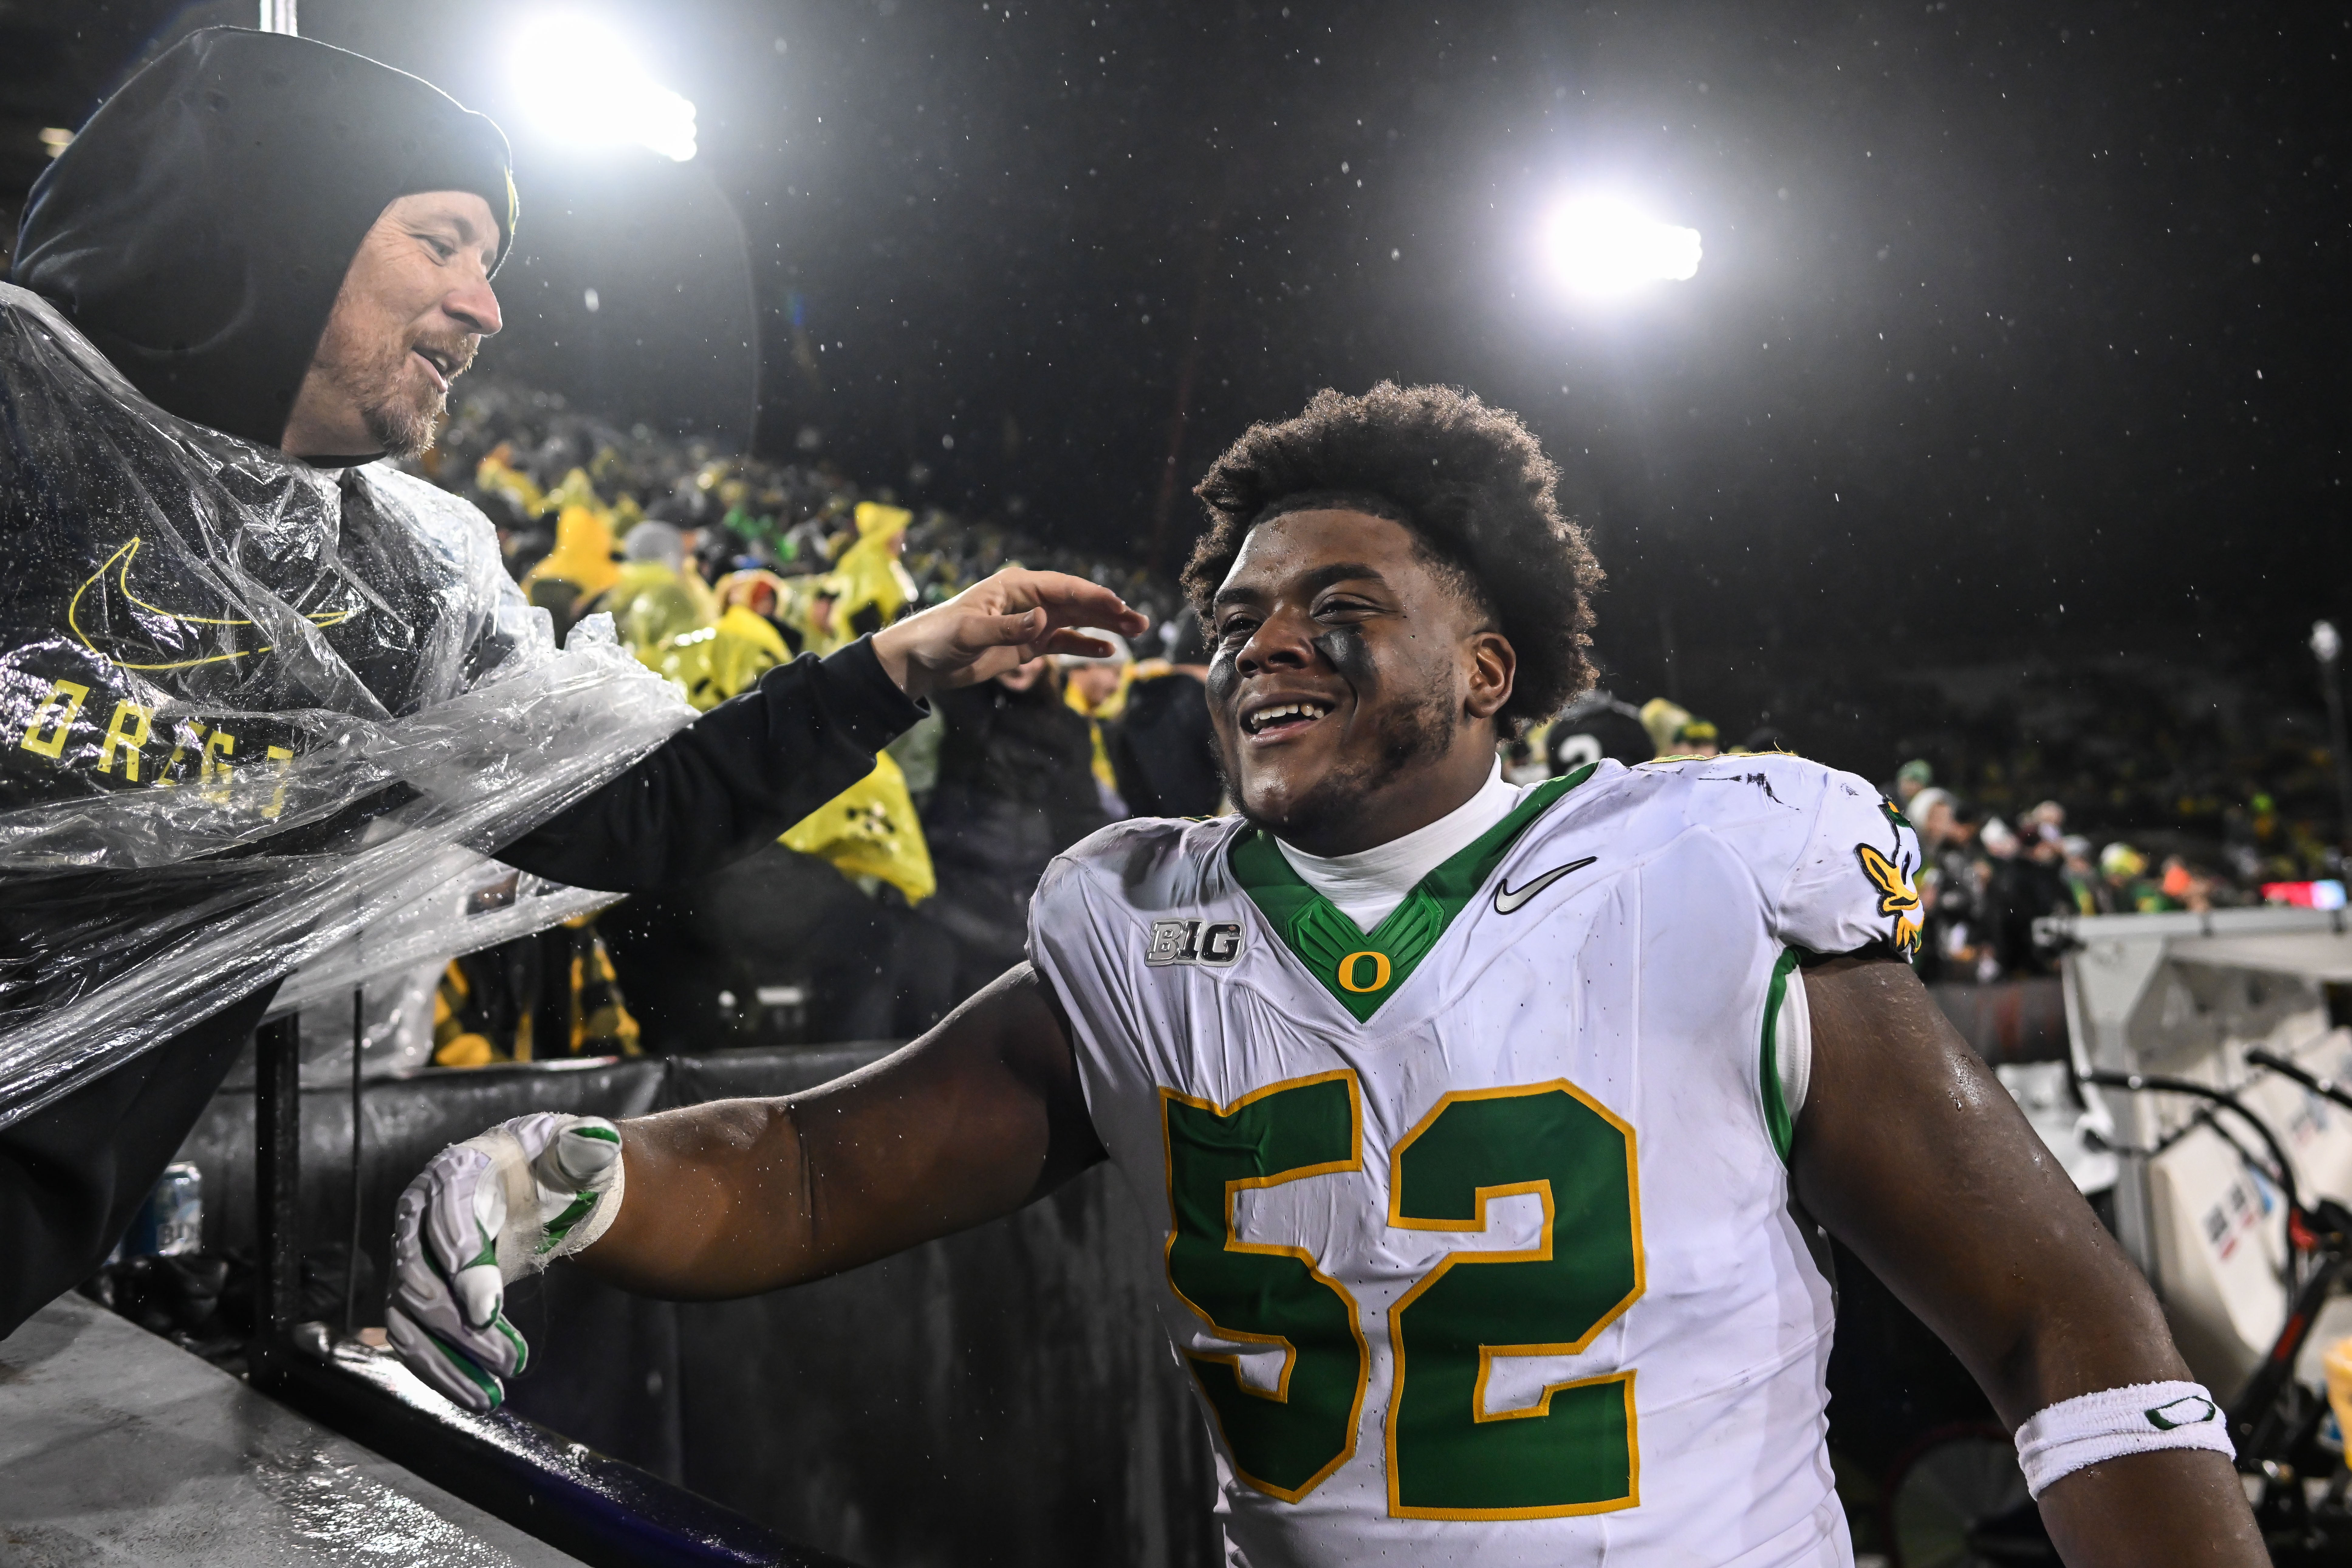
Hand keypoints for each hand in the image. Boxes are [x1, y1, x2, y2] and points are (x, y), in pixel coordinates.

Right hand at [386, 1112, 626, 1411]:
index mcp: (456, 1170)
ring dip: (446, 1359)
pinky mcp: (419, 1292)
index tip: (488, 1309)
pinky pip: (413, 1337)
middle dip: (461, 1325)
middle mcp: (420, 1213)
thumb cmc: (551, 1163)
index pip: (446, 1214)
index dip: (463, 1260)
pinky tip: (475, 1393)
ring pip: (411, 1316)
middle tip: (510, 1359)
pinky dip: (439, 1369)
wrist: (531, 1181)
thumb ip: (583, 1149)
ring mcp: (413, 1256)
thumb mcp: (572, 1149)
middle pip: (422, 1276)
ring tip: (490, 1394)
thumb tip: (596, 1145)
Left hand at [870, 568, 1150, 699]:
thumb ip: (1007, 627)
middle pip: (1076, 601)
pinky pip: (1063, 642)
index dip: (1092, 596)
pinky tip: (1107, 651)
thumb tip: (1042, 620)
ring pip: (1075, 621)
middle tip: (1140, 622)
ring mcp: (1030, 623)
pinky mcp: (1027, 645)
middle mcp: (1028, 601)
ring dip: (1104, 626)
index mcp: (1015, 587)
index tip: (1118, 606)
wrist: (920, 660)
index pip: (1062, 587)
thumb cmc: (939, 636)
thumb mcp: (969, 632)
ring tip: (1135, 632)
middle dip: (1109, 610)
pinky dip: (1085, 645)